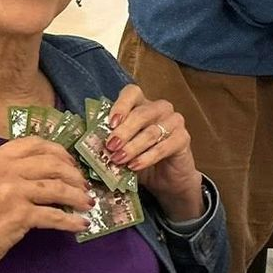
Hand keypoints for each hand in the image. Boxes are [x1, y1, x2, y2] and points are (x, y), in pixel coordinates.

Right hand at [0, 137, 92, 272]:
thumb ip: (5, 171)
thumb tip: (46, 170)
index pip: (34, 144)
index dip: (59, 152)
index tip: (70, 164)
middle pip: (52, 163)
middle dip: (74, 174)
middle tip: (83, 185)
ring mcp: (10, 191)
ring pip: (58, 188)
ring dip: (78, 196)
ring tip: (87, 203)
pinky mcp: (18, 215)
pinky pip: (56, 216)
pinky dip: (72, 221)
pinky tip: (81, 225)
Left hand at [105, 84, 204, 220]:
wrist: (167, 179)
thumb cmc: (140, 159)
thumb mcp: (122, 147)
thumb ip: (110, 139)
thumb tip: (88, 140)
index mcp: (142, 104)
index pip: (132, 93)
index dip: (120, 105)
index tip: (110, 123)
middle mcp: (160, 108)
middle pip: (141, 113)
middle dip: (123, 131)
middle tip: (110, 146)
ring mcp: (174, 122)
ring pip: (151, 132)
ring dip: (132, 147)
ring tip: (118, 160)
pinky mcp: (183, 138)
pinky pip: (164, 146)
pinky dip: (147, 157)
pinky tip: (135, 166)